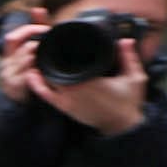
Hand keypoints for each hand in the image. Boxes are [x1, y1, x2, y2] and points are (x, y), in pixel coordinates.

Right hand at [0, 12, 47, 101]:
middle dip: (40, 44)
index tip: (44, 30)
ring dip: (41, 57)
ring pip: (28, 59)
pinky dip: (39, 71)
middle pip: (24, 47)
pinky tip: (45, 70)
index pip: (12, 37)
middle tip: (52, 43)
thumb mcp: (25, 52)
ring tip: (50, 56)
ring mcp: (10, 74)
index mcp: (8, 53)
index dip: (28, 30)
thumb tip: (38, 9)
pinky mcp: (16, 85)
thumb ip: (33, 31)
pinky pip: (29, 74)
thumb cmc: (24, 73)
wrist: (13, 101)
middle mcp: (7, 63)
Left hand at [29, 37, 147, 136]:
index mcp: (90, 80)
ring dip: (41, 71)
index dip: (59, 50)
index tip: (55, 42)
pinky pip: (45, 96)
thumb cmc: (128, 102)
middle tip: (44, 47)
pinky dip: (38, 86)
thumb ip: (129, 58)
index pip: (68, 61)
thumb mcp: (134, 77)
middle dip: (48, 58)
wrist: (122, 126)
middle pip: (54, 69)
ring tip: (39, 58)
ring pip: (46, 82)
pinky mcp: (65, 108)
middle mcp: (75, 90)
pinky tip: (33, 76)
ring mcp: (68, 100)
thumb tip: (125, 39)